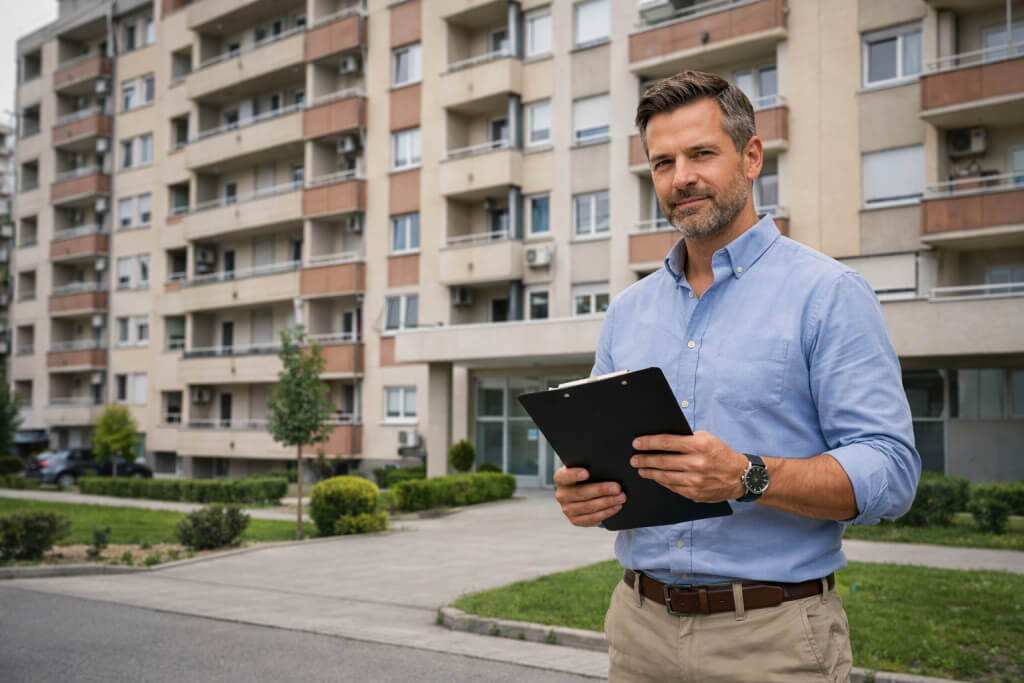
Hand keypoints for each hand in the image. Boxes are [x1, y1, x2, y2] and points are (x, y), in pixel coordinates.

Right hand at [553, 466, 625, 526]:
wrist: (585, 492)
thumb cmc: (589, 476)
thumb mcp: (587, 468)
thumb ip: (594, 466)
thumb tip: (613, 465)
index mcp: (560, 478)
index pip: (563, 476)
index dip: (573, 475)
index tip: (587, 472)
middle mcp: (561, 495)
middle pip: (581, 493)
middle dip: (601, 490)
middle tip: (617, 488)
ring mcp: (567, 509)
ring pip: (588, 507)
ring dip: (607, 503)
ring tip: (621, 498)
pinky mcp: (575, 520)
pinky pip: (592, 518)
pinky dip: (606, 513)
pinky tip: (616, 507)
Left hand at [631, 431, 747, 502]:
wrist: (740, 476)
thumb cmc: (720, 453)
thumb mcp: (706, 439)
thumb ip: (686, 439)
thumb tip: (661, 439)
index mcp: (699, 446)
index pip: (666, 442)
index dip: (648, 443)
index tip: (636, 443)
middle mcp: (696, 464)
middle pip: (662, 461)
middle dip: (644, 459)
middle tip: (633, 459)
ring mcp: (695, 481)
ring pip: (664, 476)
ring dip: (649, 472)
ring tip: (640, 469)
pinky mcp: (694, 493)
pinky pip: (672, 487)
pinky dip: (661, 481)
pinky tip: (655, 477)